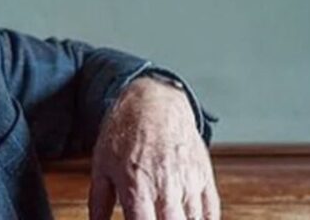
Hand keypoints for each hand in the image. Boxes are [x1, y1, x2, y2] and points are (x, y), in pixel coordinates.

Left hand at [89, 77, 218, 219]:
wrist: (154, 102)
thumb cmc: (125, 132)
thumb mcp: (101, 164)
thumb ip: (98, 201)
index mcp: (136, 185)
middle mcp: (165, 186)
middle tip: (150, 218)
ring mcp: (188, 182)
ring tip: (165, 216)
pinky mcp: (204, 177)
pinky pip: (210, 212)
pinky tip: (189, 219)